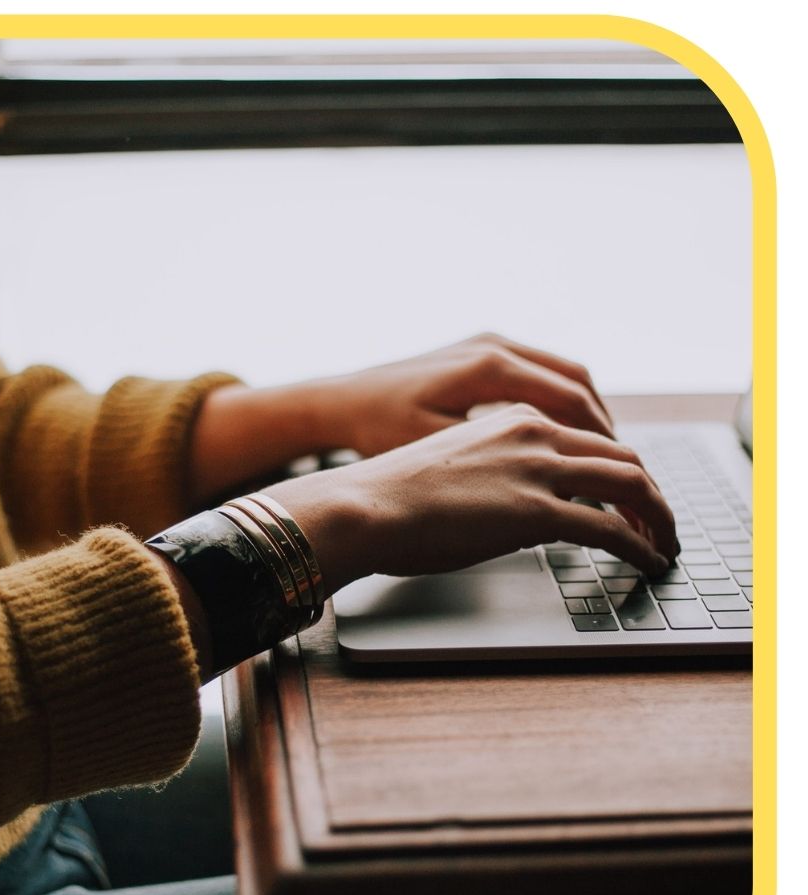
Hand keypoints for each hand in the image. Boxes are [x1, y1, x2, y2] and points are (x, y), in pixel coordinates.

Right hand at [264, 404, 676, 595]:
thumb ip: (494, 474)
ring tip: (664, 544)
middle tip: (659, 522)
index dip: (619, 469)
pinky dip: (640, 546)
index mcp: (512, 418)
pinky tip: (646, 561)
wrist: (362, 505)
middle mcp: (533, 432)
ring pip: (630, 483)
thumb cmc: (390, 495)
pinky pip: (610, 528)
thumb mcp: (452, 467)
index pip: (589, 437)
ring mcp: (537, 468)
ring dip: (658, 517)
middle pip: (622, 455)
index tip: (628, 496)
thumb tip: (513, 510)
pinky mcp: (535, 510)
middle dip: (651, 492)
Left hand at [314, 332, 614, 456]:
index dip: (601, 440)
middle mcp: (495, 345)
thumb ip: (497, 460)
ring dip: (586, 412)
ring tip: (601, 454)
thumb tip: (554, 482)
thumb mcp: (438, 450)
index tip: (619, 473)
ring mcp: (488, 343)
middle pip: (576, 382)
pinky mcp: (479, 351)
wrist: (341, 401)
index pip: (570, 401)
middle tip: (622, 467)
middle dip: (603, 427)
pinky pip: (539, 372)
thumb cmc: (379, 430)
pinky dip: (560, 401)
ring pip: (562, 373)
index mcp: (489, 367)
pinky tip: (562, 434)